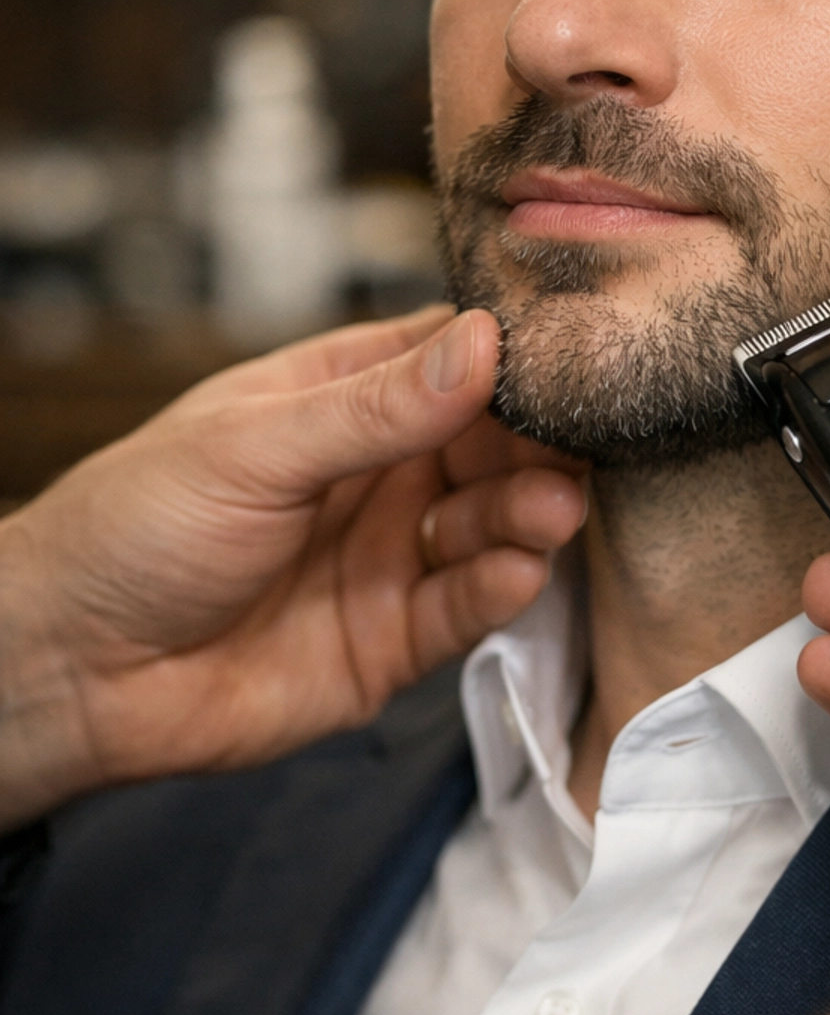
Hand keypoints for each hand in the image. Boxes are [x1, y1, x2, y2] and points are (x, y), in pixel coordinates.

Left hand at [0, 307, 586, 827]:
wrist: (71, 671)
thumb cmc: (131, 530)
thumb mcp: (255, 446)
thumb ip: (377, 407)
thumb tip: (484, 342)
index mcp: (338, 401)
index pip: (450, 360)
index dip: (510, 357)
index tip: (572, 359)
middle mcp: (376, 474)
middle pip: (491, 445)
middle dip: (536, 446)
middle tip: (573, 451)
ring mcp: (388, 556)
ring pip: (490, 526)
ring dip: (528, 516)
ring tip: (549, 512)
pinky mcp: (392, 642)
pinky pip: (465, 609)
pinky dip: (498, 590)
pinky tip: (515, 573)